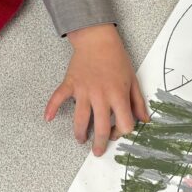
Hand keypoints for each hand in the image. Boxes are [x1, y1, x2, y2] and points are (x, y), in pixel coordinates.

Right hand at [46, 24, 149, 155]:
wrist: (98, 39)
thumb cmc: (117, 58)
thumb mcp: (133, 79)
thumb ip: (138, 102)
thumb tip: (144, 120)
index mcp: (118, 95)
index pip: (123, 124)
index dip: (121, 132)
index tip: (117, 132)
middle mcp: (101, 96)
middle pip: (101, 127)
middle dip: (100, 143)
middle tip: (97, 151)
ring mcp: (84, 90)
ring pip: (80, 119)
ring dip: (80, 132)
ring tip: (80, 139)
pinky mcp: (70, 84)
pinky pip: (58, 97)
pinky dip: (51, 108)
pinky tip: (47, 118)